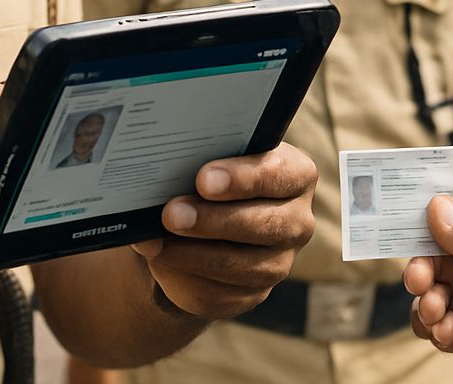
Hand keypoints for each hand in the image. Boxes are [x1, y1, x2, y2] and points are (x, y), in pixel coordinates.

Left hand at [128, 143, 315, 319]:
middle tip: (171, 214)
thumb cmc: (211, 175)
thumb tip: (165, 170)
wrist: (202, 220)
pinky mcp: (251, 294)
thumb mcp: (210, 158)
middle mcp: (296, 222)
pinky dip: (184, 277)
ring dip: (193, 254)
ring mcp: (278, 263)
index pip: (280, 174)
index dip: (243, 178)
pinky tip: (159, 261)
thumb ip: (200, 159)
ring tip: (156, 240)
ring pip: (240, 266)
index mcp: (295, 176)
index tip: (203, 179)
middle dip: (212, 220)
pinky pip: (219, 294)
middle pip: (263, 225)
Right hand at [403, 171, 452, 383]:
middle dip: (423, 260)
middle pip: (436, 240)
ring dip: (427, 296)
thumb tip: (435, 207)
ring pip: (430, 279)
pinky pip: (432, 316)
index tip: (396, 197)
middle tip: (419, 279)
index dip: (431, 191)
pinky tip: (449, 334)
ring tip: (438, 313)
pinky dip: (433, 325)